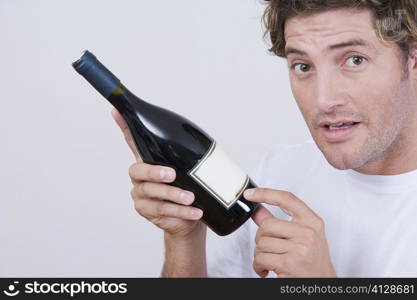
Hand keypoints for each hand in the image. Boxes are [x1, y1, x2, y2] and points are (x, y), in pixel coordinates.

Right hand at [111, 108, 204, 237]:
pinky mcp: (146, 210)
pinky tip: (194, 211)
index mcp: (148, 160)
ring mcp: (141, 194)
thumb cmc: (188, 189)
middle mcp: (140, 176)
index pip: (133, 140)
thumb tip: (204, 141)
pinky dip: (181, 211)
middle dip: (155, 172)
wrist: (190, 218)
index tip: (117, 111)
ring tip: (190, 198)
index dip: (124, 126)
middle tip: (172, 175)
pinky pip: (162, 210)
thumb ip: (190, 156)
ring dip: (174, 195)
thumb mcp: (190, 170)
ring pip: (153, 193)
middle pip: (139, 170)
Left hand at [245, 188, 335, 277]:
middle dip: (261, 238)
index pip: (287, 199)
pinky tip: (266, 269)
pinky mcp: (290, 263)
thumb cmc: (311, 261)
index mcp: (312, 221)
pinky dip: (258, 266)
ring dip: (259, 255)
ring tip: (270, 260)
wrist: (321, 284)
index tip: (250, 194)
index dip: (265, 193)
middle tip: (269, 249)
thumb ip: (279, 222)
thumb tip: (258, 210)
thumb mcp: (301, 236)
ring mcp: (300, 248)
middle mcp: (308, 233)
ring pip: (261, 243)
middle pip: (267, 225)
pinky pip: (260, 258)